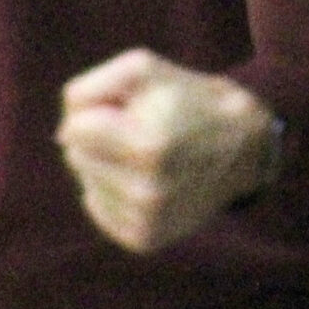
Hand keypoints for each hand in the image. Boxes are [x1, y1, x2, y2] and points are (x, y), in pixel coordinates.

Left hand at [56, 50, 278, 252]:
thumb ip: (87, 89)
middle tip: (144, 130)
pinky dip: (114, 191)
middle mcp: (147, 191)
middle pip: (75, 156)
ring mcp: (147, 219)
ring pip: (86, 183)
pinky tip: (147, 180)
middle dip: (101, 138)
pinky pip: (98, 208)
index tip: (131, 109)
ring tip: (149, 155)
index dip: (100, 110)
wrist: (245, 146)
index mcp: (149, 146)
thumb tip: (63, 134)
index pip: (74, 129)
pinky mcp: (146, 239)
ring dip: (108, 165)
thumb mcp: (142, 68)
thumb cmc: (188, 98)